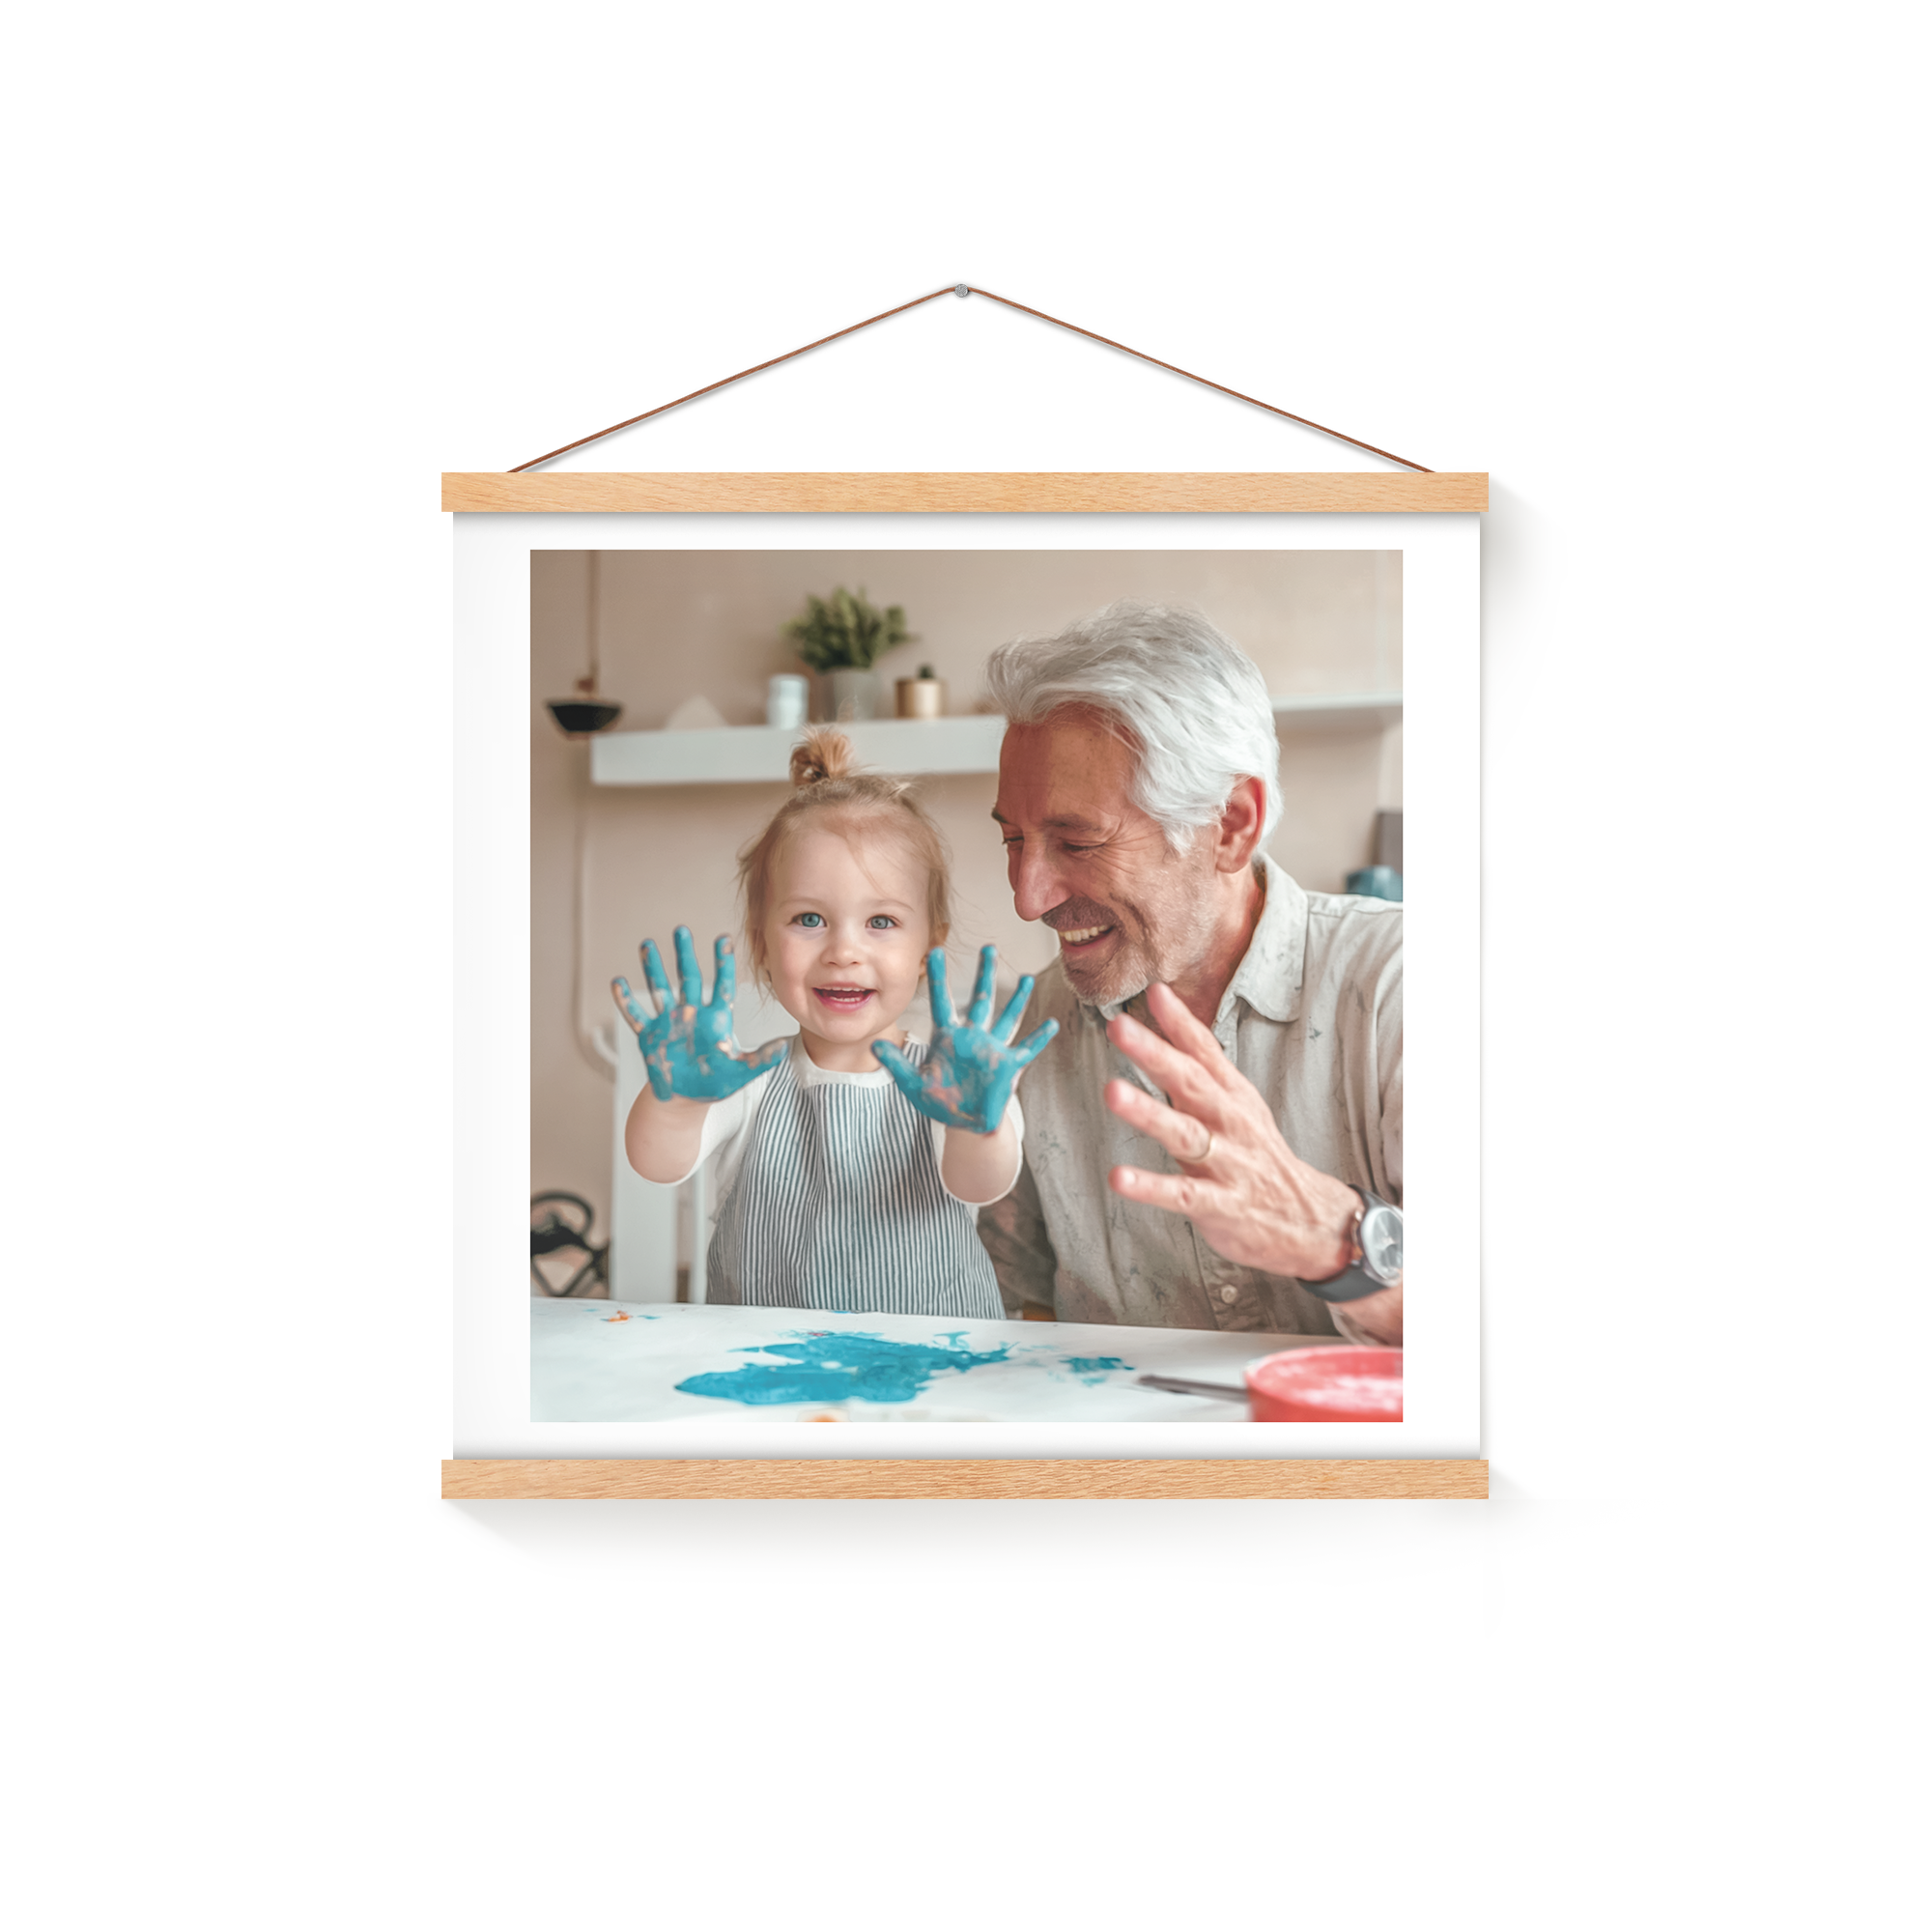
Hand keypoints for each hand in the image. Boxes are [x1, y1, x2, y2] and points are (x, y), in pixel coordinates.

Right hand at [611, 927, 786, 1103]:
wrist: (686, 1098)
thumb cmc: (714, 1082)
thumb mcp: (741, 1072)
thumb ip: (761, 1059)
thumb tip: (785, 1046)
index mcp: (716, 1019)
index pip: (722, 985)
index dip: (723, 962)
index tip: (723, 938)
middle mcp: (691, 1014)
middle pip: (688, 978)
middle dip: (684, 954)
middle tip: (681, 930)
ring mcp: (669, 1022)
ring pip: (660, 990)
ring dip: (653, 968)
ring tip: (647, 944)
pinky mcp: (650, 1036)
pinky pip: (636, 1016)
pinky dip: (626, 1002)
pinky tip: (617, 982)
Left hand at [873, 945, 1057, 1133]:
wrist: (964, 1122)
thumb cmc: (940, 1100)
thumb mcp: (913, 1084)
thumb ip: (897, 1064)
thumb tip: (874, 1046)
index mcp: (947, 1037)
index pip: (941, 1001)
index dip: (939, 977)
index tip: (936, 950)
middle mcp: (972, 1037)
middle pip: (980, 999)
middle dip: (985, 975)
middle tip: (989, 947)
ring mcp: (992, 1049)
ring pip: (1007, 1018)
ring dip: (1018, 999)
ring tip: (1027, 978)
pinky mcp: (1008, 1066)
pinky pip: (1026, 1049)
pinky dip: (1039, 1039)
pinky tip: (1051, 1025)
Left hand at [1103, 981, 1366, 1284]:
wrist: (1308, 1218)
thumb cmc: (1257, 1153)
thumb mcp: (1237, 1101)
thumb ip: (1201, 1059)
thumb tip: (1164, 1006)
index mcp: (1231, 1095)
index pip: (1206, 1051)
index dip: (1180, 1021)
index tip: (1155, 992)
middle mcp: (1229, 1122)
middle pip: (1191, 1082)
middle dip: (1154, 1053)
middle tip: (1120, 1028)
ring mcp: (1225, 1163)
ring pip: (1184, 1134)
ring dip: (1149, 1112)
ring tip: (1112, 1091)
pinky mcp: (1218, 1204)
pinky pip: (1181, 1194)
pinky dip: (1150, 1187)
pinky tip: (1119, 1177)